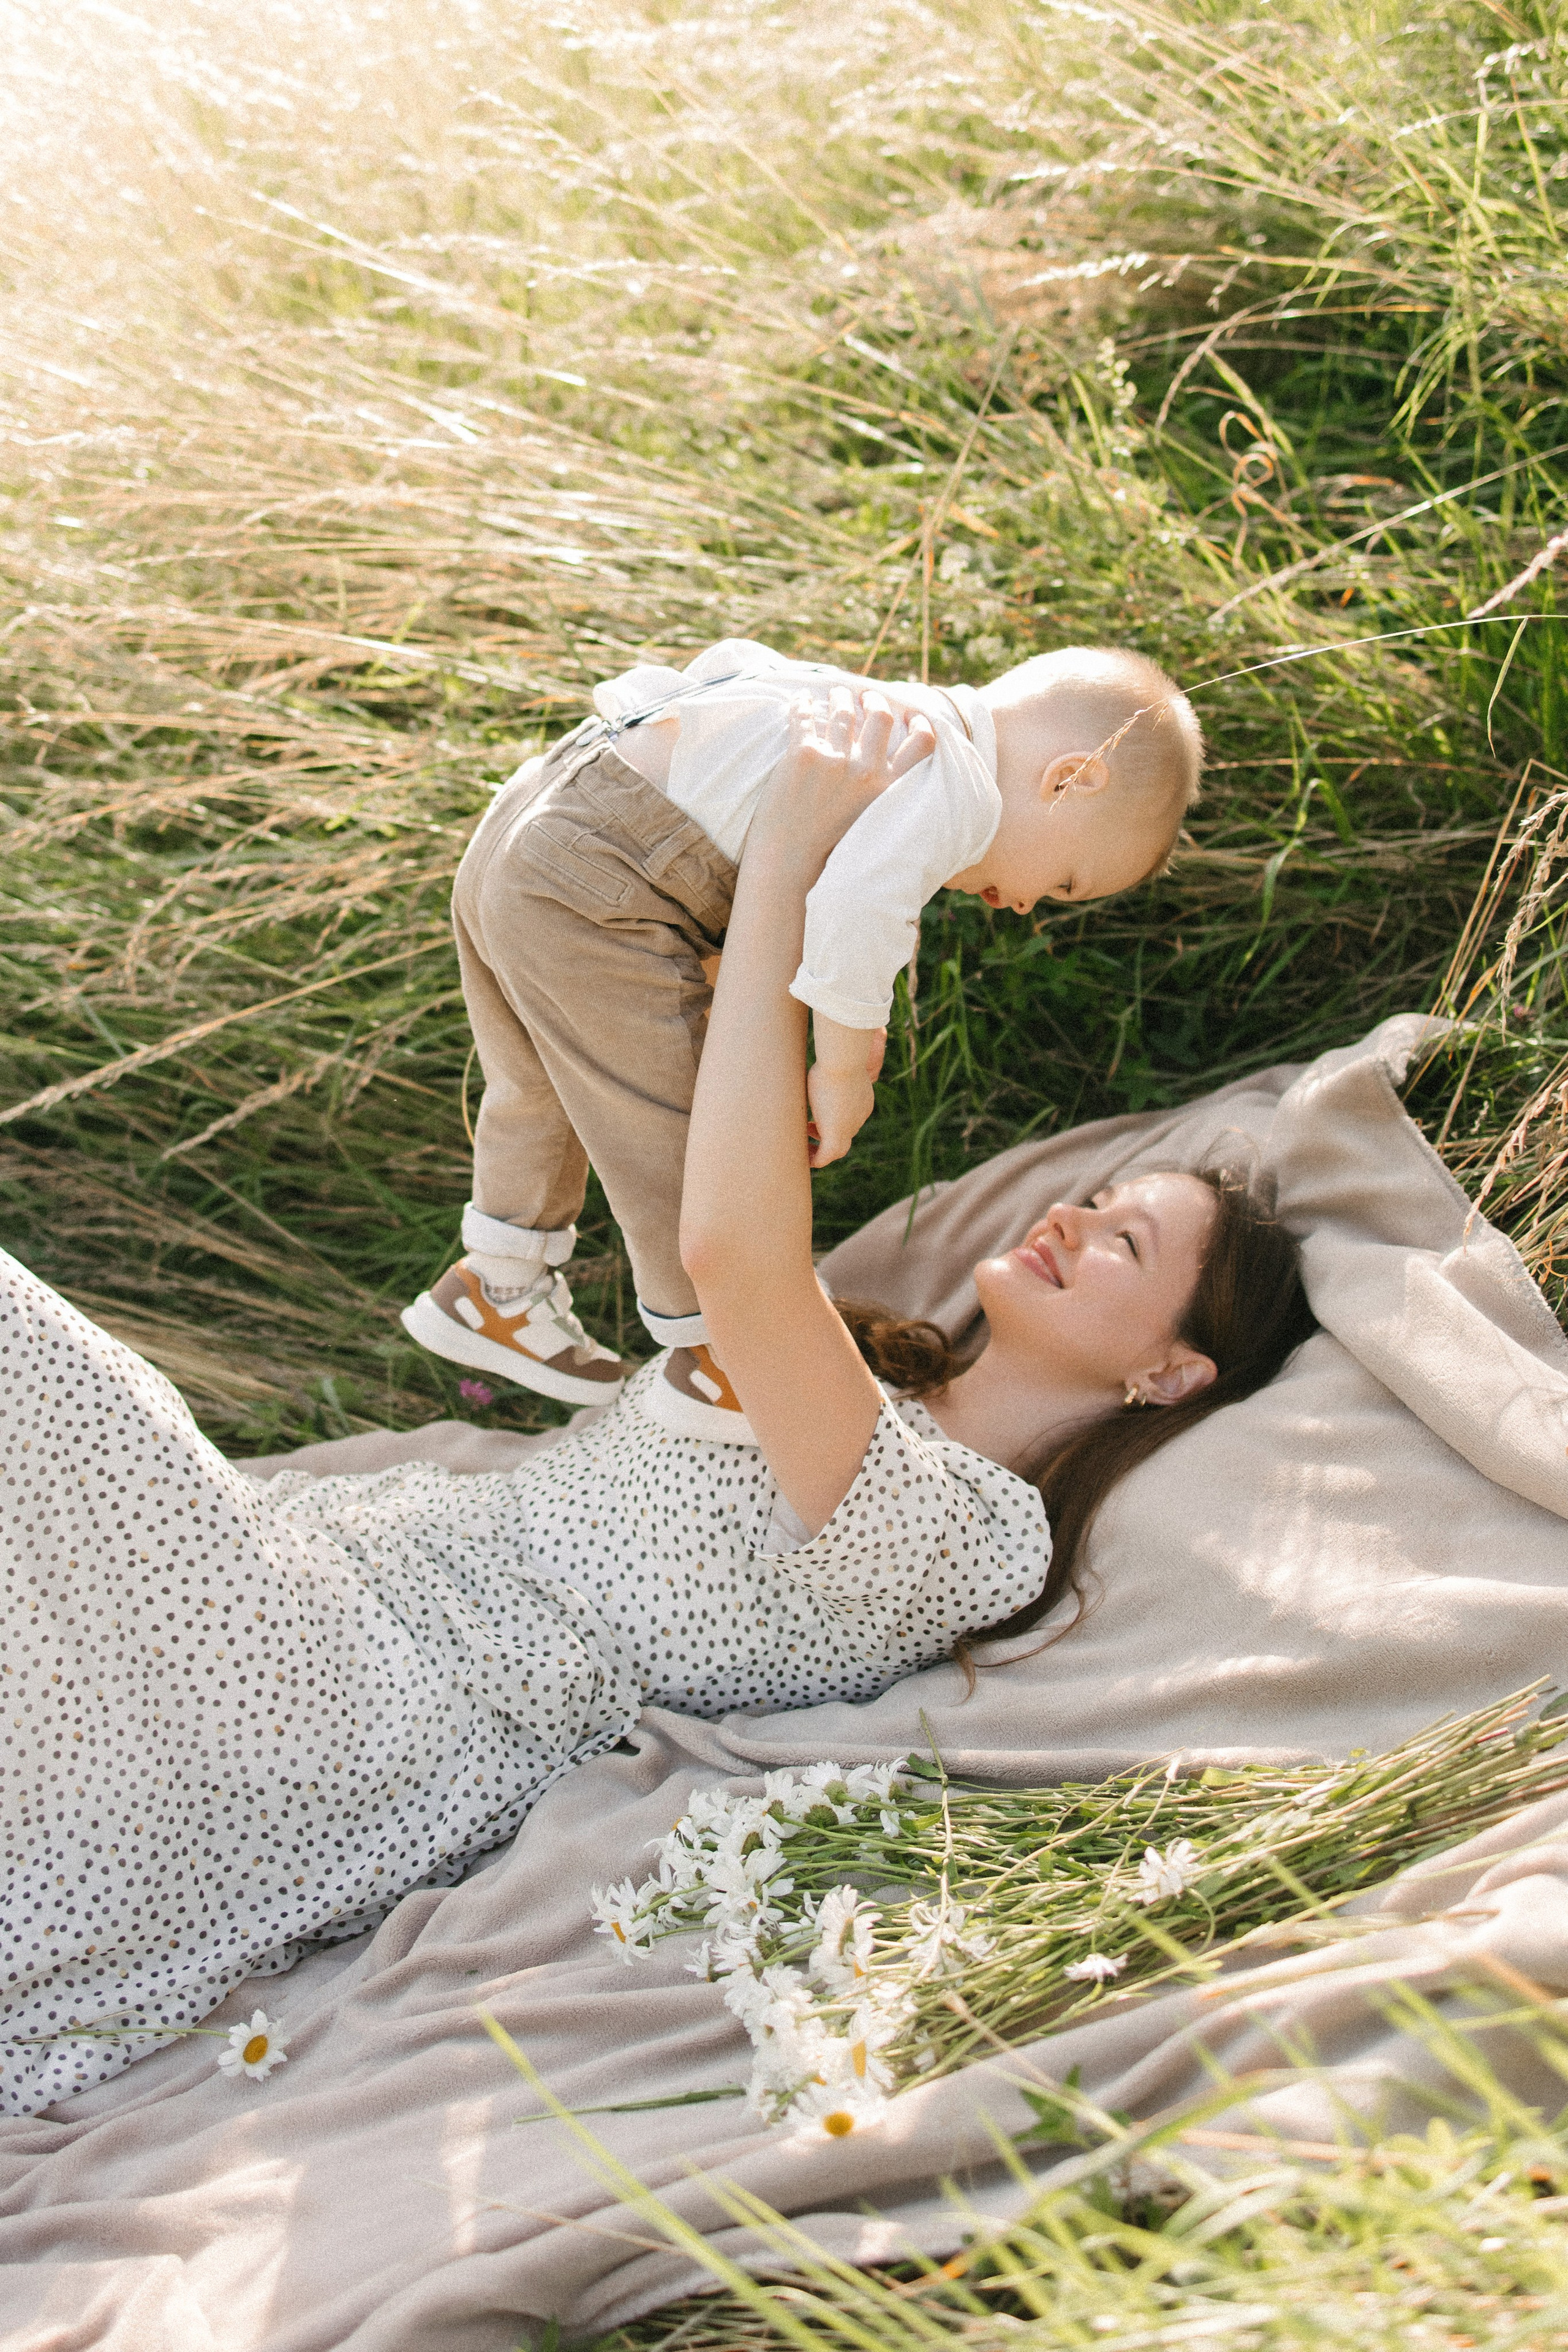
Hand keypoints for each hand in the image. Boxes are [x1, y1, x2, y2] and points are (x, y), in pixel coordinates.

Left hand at [750, 686, 935, 875]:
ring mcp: (834, 760)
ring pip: (843, 710)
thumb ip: (887, 798)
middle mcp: (866, 771)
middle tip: (866, 696)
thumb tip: (893, 777)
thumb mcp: (876, 826)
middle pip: (881, 716)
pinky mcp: (803, 755)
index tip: (910, 715)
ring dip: (840, 696)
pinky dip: (802, 703)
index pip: (923, 743)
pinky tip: (801, 698)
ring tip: (836, 693)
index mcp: (889, 789)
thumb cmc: (832, 854)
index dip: (920, 723)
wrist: (789, 866)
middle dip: (875, 700)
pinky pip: (805, 715)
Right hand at [806, 1030, 884, 1166]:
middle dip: (827, 1135)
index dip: (833, 1119)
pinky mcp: (836, 1135)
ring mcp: (850, 1128)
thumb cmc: (837, 1056)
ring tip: (805, 1147)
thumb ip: (833, 1059)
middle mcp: (860, 1117)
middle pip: (846, 1134)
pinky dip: (815, 1159)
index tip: (816, 1116)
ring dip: (821, 1150)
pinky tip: (802, 1156)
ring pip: (838, 1149)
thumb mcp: (833, 1060)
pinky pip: (825, 1157)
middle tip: (809, 1130)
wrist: (844, 1061)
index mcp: (863, 1100)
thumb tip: (839, 1035)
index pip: (851, 1117)